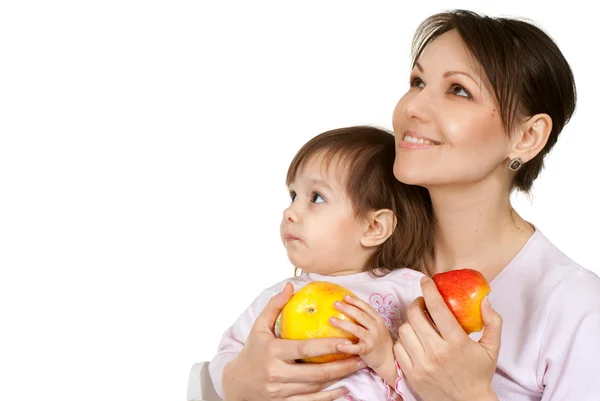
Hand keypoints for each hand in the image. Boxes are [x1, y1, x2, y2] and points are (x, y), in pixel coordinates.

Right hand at [222, 283, 365, 400]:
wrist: (237, 383)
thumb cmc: (252, 351)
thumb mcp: (259, 327)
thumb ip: (275, 306)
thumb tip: (290, 286)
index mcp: (272, 352)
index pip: (304, 349)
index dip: (327, 347)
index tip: (346, 341)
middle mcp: (276, 374)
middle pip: (315, 373)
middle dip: (342, 365)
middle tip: (361, 356)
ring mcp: (280, 392)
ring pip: (315, 387)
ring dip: (339, 379)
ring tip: (357, 368)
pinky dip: (328, 397)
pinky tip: (343, 389)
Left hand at [330, 295, 396, 383]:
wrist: (389, 359)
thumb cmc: (379, 341)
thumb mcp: (376, 327)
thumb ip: (366, 319)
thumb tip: (348, 308)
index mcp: (378, 320)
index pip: (366, 307)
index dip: (356, 301)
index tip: (345, 296)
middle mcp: (376, 328)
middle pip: (360, 315)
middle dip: (347, 308)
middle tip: (335, 304)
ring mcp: (372, 339)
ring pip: (356, 329)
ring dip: (343, 324)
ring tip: (331, 320)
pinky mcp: (368, 351)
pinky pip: (356, 348)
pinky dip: (347, 347)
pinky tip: (338, 345)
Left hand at [393, 276, 501, 400]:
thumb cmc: (479, 374)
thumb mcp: (492, 348)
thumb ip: (493, 322)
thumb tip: (485, 300)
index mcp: (457, 343)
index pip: (438, 309)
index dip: (429, 290)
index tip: (425, 280)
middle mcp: (437, 352)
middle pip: (415, 316)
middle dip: (417, 304)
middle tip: (422, 304)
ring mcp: (422, 364)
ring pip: (404, 330)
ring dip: (410, 323)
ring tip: (419, 324)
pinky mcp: (411, 374)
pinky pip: (398, 348)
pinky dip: (403, 341)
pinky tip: (413, 340)